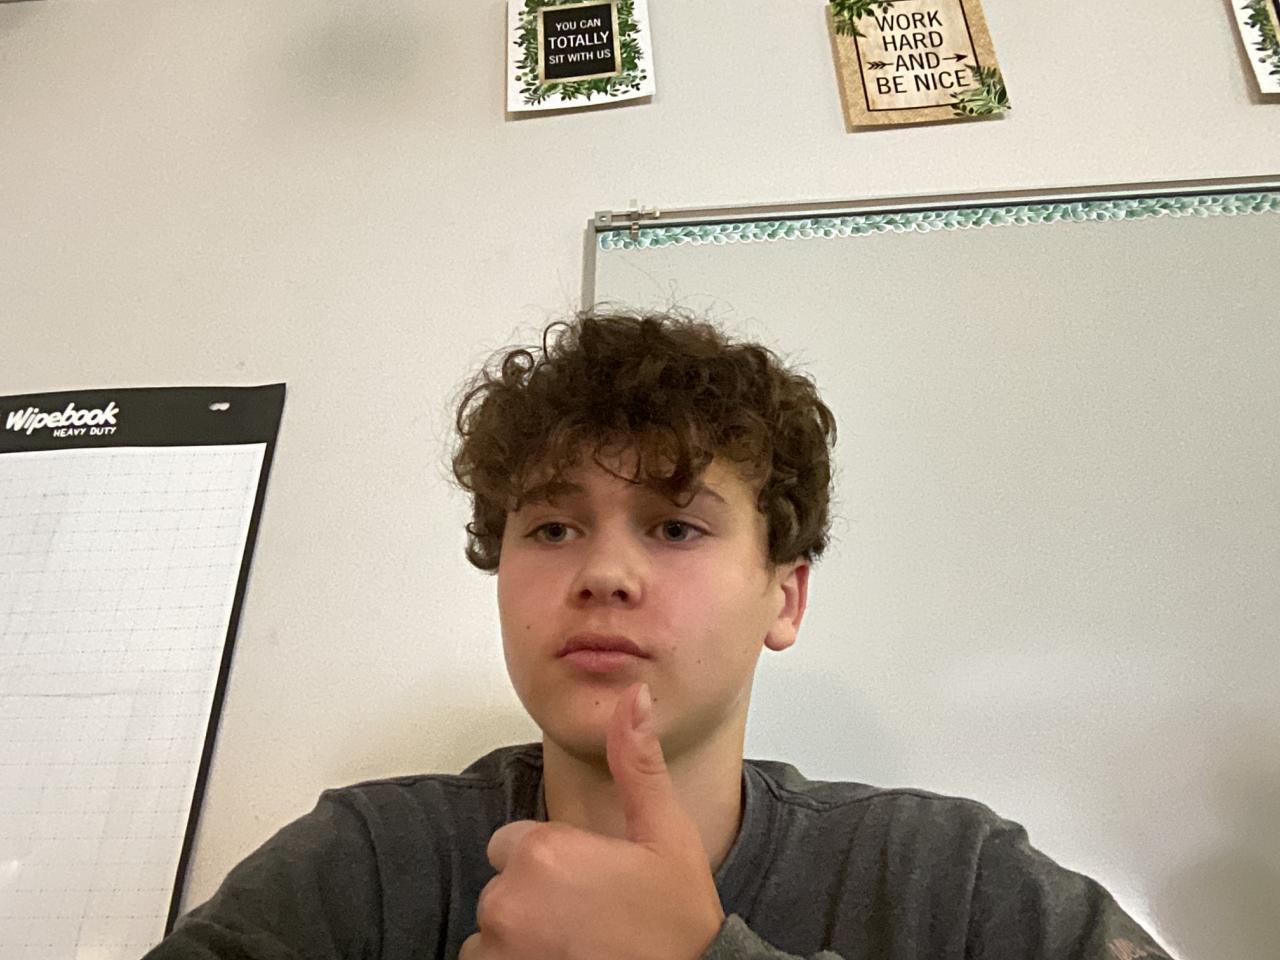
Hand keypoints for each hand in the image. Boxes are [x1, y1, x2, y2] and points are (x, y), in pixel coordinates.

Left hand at [457, 682, 726, 959]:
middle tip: (591, 918)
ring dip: (524, 940)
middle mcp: (509, 902)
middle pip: (504, 887)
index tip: (591, 884)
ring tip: (577, 947)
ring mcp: (499, 952)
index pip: (514, 845)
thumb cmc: (678, 927)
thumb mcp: (666, 834)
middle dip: (537, 900)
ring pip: (494, 932)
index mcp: (542, 853)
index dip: (554, 863)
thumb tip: (635, 698)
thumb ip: (636, 763)